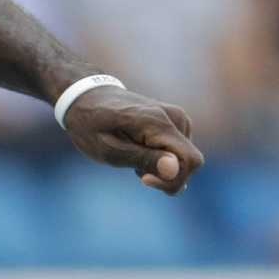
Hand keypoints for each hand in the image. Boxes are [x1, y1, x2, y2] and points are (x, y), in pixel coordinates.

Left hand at [62, 87, 203, 194]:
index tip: (144, 180)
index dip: (173, 179)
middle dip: (165, 176)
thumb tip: (174, 169)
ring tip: (132, 156)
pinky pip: (179, 151)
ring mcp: (178, 117)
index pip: (191, 161)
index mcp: (158, 123)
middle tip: (134, 169)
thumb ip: (144, 159)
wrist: (87, 98)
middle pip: (191, 162)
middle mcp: (175, 117)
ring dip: (160, 167)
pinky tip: (139, 150)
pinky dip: (161, 158)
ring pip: (184, 159)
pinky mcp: (176, 121)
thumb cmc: (92, 126)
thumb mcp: (108, 149)